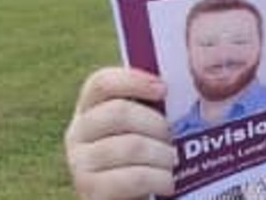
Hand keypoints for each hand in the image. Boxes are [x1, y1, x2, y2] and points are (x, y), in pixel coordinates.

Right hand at [65, 67, 176, 199]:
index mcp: (90, 107)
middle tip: (173, 138)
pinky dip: (158, 179)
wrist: (130, 196)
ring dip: (162, 154)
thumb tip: (187, 77)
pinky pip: (133, 177)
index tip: (164, 89)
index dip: (133, 80)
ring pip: (130, 146)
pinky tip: (168, 183)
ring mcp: (79, 161)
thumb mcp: (143, 125)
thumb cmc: (144, 155)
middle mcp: (78, 131)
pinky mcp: (90, 189)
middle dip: (157, 124)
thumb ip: (154, 103)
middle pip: (119, 112)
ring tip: (173, 162)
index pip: (101, 83)